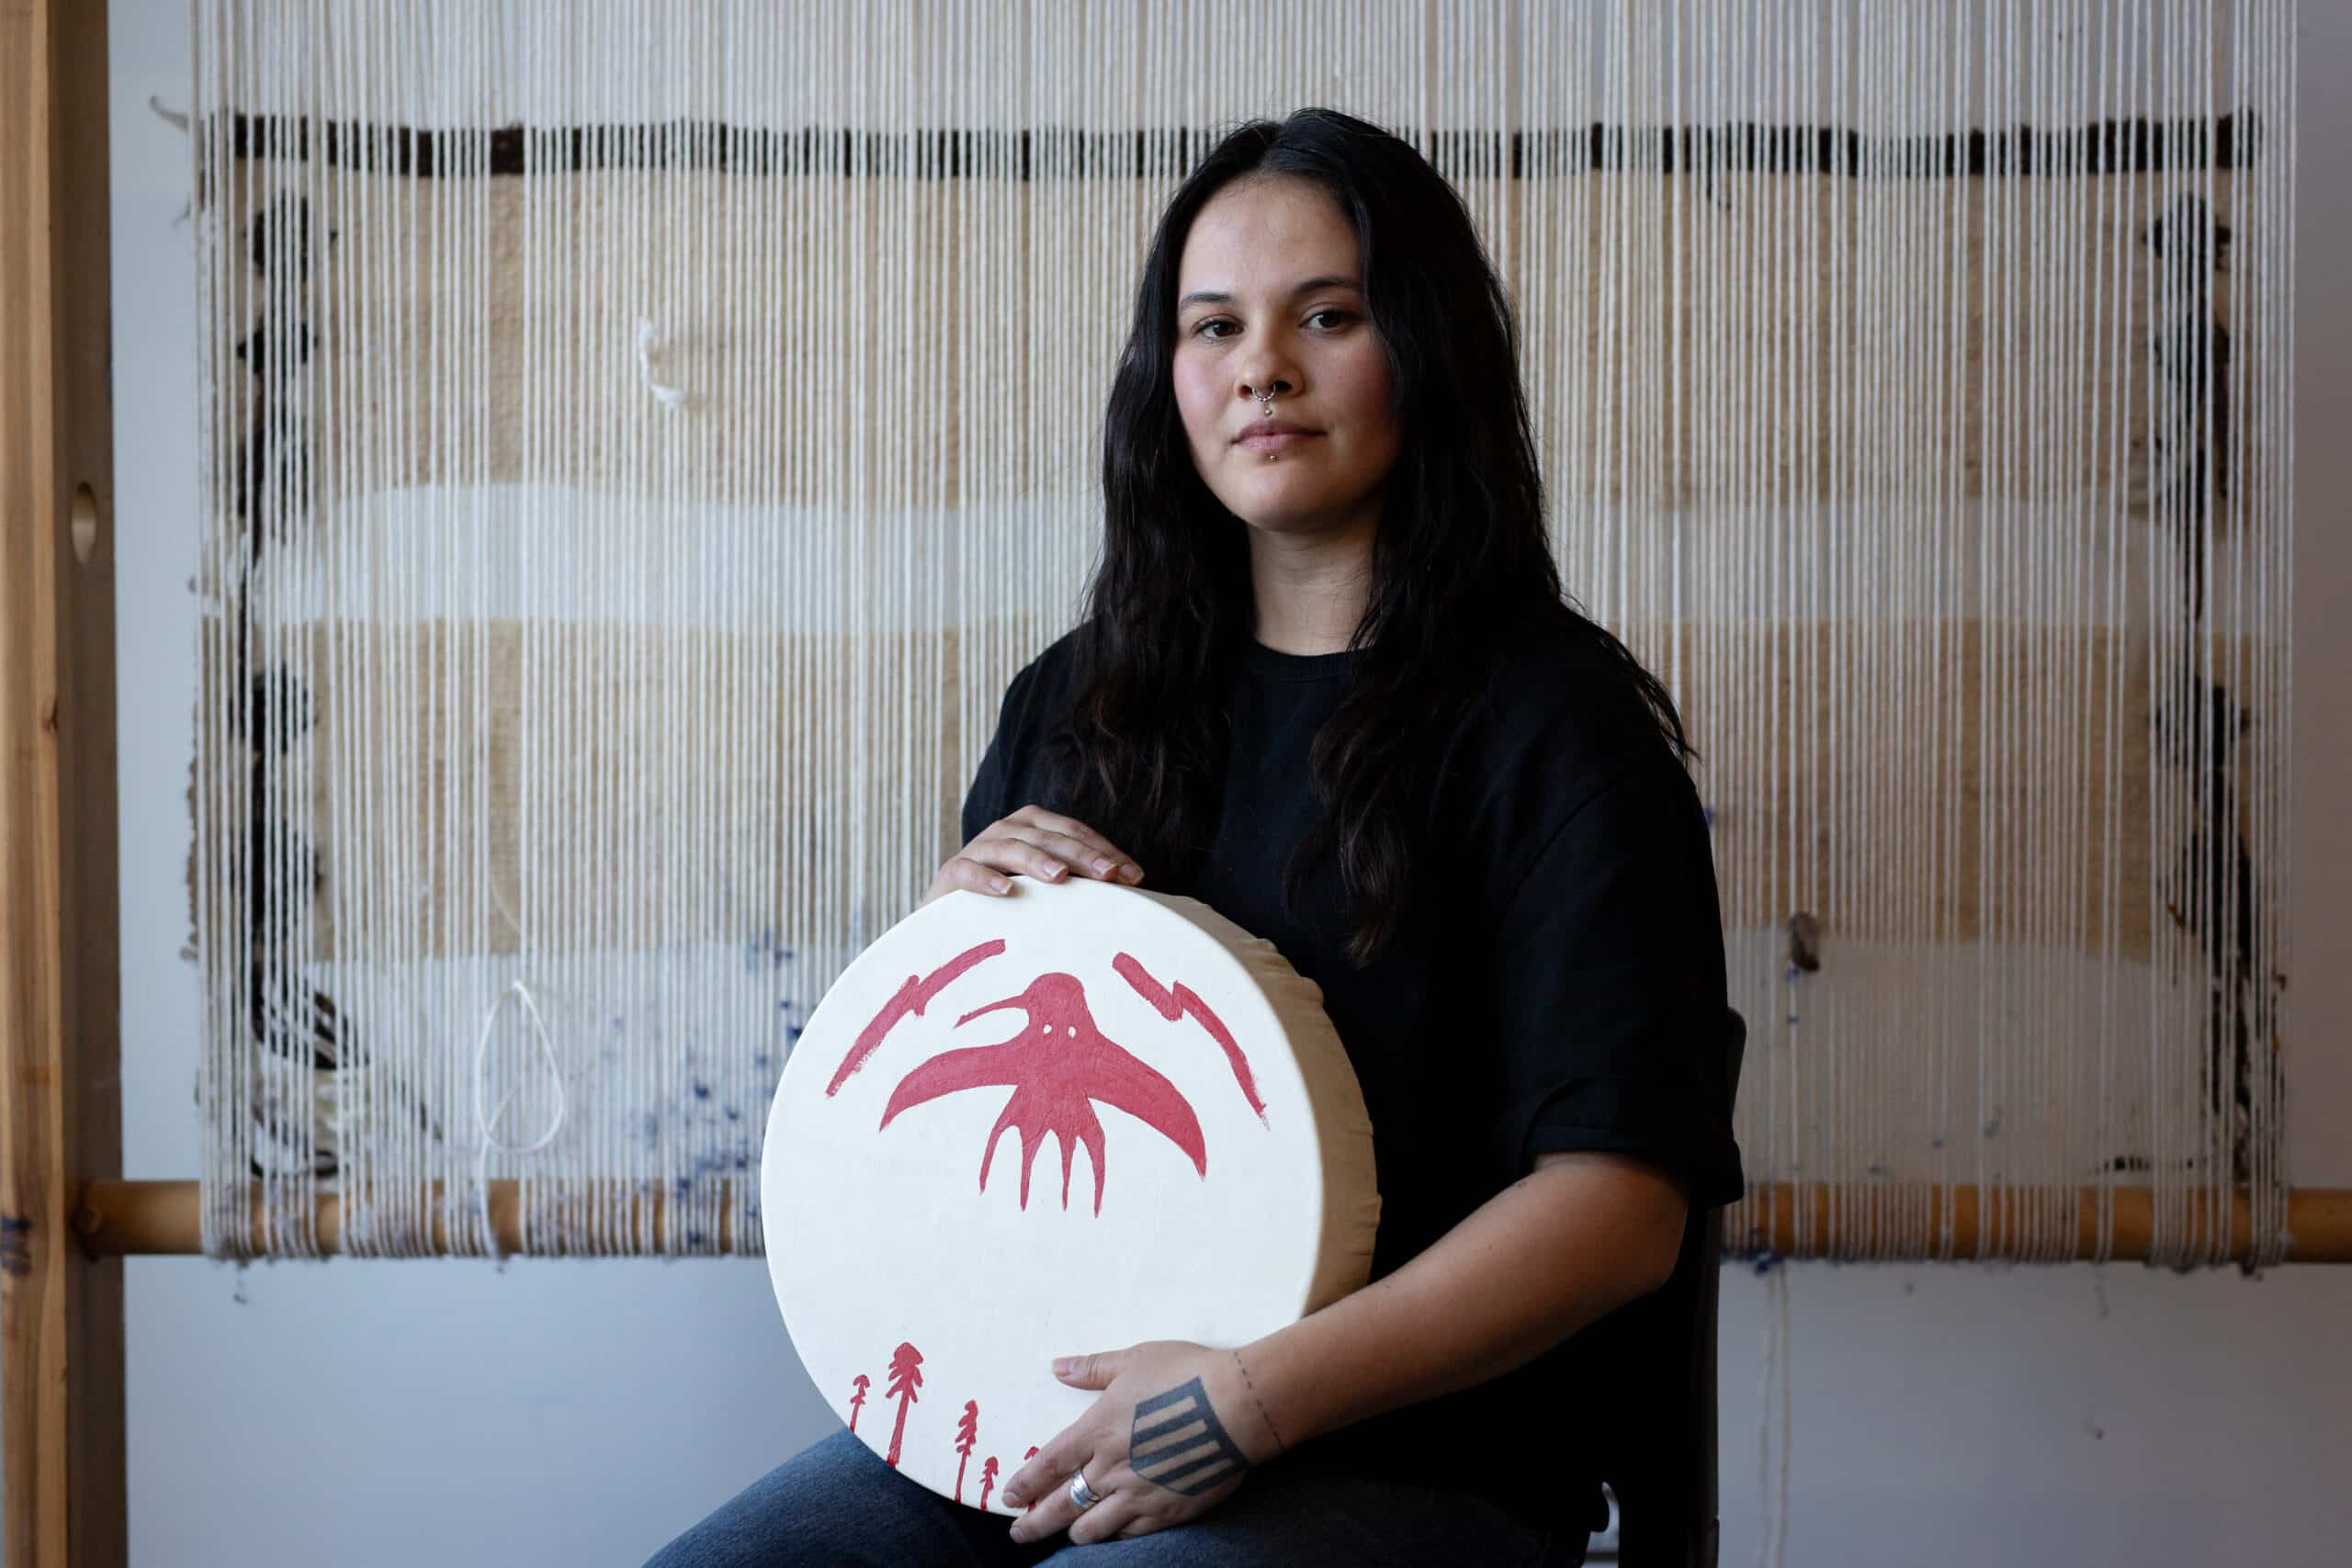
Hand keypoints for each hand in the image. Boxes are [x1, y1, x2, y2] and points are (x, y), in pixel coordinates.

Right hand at [924, 805, 1145, 906]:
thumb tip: (1131, 887)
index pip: (1075, 832)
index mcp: (1034, 827)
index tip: (1134, 876)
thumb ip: (1079, 882)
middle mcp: (1007, 830)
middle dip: (1082, 855)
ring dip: (1037, 860)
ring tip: (1060, 877)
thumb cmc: (1010, 901)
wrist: (948, 918)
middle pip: (1049, 837)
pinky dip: (987, 879)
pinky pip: (969, 871)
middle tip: (1108, 875)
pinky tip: (1007, 891)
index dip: (1104, 850)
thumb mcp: (1046, 889)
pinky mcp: (952, 873)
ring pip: (1011, 846)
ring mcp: (978, 849)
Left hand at [999, 1340, 1279, 1545]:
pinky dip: (1116, 1536)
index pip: (1046, 1466)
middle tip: (1018, 1534)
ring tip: (1068, 1533)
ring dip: (1074, 1532)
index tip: (1008, 1498)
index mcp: (1096, 1432)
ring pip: (1093, 1528)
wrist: (1238, 1407)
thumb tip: (1057, 1367)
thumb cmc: (1186, 1375)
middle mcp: (1110, 1470)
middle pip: (1060, 1506)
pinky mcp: (1169, 1511)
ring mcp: (1139, 1495)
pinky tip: (1113, 1534)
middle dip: (1034, 1524)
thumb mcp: (1135, 1360)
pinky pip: (1131, 1534)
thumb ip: (1093, 1368)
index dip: (1024, 1484)